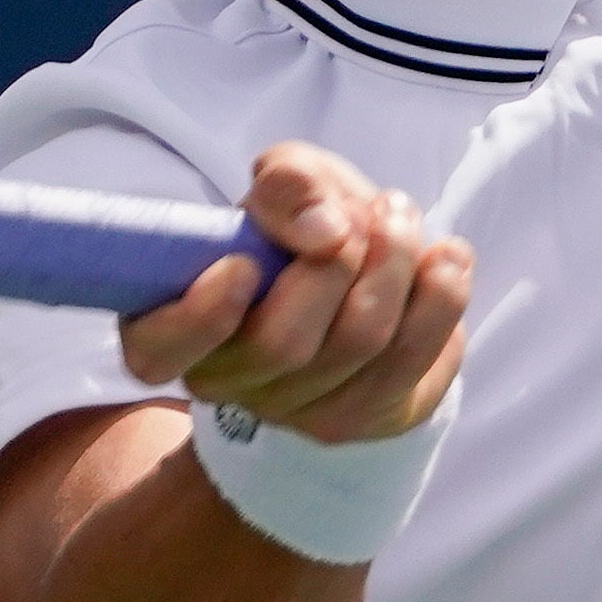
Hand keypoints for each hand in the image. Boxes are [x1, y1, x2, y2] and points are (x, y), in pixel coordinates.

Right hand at [119, 142, 470, 441]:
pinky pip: (415, 358)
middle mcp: (226, 381)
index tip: (244, 264)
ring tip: (401, 218)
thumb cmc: (302, 232)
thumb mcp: (287, 184)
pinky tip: (444, 260)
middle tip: (364, 211)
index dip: (200, 316)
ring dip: (396, 263)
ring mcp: (296, 410)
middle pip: (282, 342)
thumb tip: (323, 224)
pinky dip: (441, 295)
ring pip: (357, 343)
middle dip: (338, 261)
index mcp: (173, 323)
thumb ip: (287, 184)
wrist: (363, 284)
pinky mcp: (364, 417)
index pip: (158, 350)